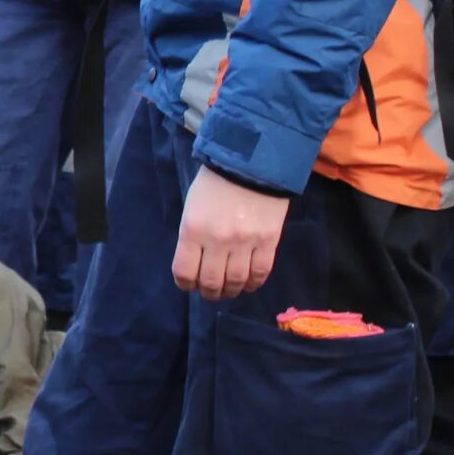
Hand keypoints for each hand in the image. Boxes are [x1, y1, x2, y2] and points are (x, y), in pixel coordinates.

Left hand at [171, 167, 289, 301]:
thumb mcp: (193, 207)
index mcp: (193, 230)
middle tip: (210, 291)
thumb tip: (195, 263)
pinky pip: (261, 272)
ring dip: (230, 291)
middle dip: (208, 292)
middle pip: (211, 282)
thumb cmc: (216, 182)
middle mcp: (218, 240)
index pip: (184, 272)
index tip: (189, 285)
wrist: (252, 162)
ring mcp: (245, 242)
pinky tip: (248, 283)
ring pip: (236, 281)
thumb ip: (193, 235)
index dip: (185, 284)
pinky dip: (253, 283)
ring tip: (228, 290)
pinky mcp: (269, 240)